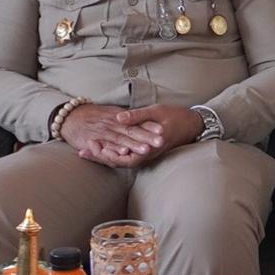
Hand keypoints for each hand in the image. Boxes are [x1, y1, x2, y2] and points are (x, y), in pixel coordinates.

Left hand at [61, 104, 200, 168]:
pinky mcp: (144, 151)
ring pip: (120, 160)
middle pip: (117, 162)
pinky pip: (126, 155)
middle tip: (82, 150)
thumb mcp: (156, 113)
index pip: (120, 158)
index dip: (104, 153)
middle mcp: (144, 156)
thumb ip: (137, 116)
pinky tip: (104, 147)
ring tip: (88, 150)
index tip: (90, 145)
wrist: (192, 125)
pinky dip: (113, 152)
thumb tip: (118, 117)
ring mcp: (144, 155)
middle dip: (99, 156)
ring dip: (104, 155)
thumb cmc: (175, 118)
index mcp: (146, 150)